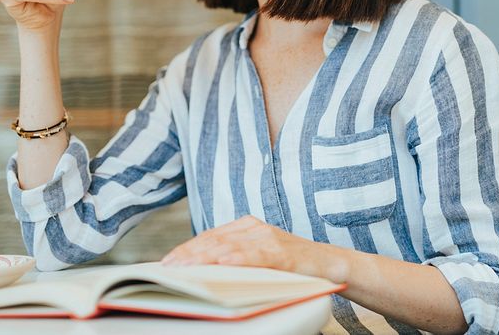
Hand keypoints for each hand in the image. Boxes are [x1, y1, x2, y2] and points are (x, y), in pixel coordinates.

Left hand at [162, 215, 348, 282]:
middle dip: (189, 254)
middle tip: (168, 267)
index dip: (188, 248)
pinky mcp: (282, 252)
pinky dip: (237, 260)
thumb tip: (203, 272)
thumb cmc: (292, 266)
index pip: (210, 237)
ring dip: (204, 257)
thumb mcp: (259, 258)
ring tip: (185, 267)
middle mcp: (256, 228)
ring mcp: (269, 238)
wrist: (330, 265)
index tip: (168, 262)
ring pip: (229, 246)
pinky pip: (255, 256)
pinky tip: (222, 265)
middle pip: (215, 240)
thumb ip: (236, 258)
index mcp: (248, 227)